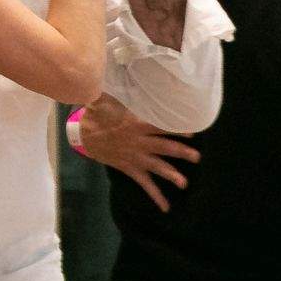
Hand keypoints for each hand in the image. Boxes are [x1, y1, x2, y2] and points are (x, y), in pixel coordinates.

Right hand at [76, 95, 197, 211]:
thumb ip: (112, 89)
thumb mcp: (105, 99)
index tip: (193, 132)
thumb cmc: (98, 116)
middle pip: (164, 148)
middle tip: (197, 157)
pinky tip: (166, 207)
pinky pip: (145, 185)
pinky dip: (156, 196)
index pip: (161, 127)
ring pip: (157, 167)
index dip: (177, 130)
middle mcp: (139, 143)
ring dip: (172, 175)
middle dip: (182, 153)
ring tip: (184, 183)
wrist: (82, 137)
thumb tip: (108, 73)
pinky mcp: (130, 169)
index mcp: (136, 124)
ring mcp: (135, 158)